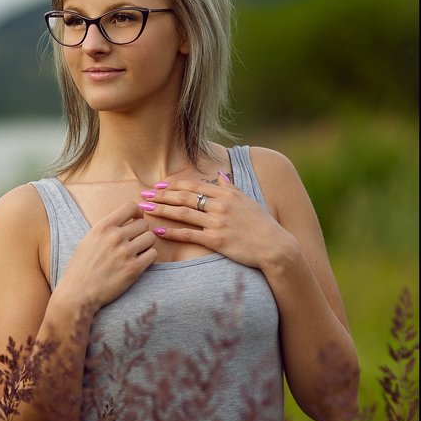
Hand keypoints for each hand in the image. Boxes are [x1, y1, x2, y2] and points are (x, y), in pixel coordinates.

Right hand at [57, 201, 156, 311]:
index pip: (131, 206)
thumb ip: (106, 229)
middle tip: (135, 242)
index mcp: (103, 227)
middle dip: (141, 232)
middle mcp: (115, 237)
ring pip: (151, 238)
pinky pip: (153, 254)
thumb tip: (123, 221)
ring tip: (137, 253)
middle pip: (144, 223)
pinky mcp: (134, 269)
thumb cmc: (80, 268)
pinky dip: (149, 258)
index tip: (135, 220)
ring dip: (146, 245)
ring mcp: (125, 252)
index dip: (137, 212)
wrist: (77, 294)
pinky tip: (140, 263)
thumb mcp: (88, 240)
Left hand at [140, 172, 292, 269]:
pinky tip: (159, 230)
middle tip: (144, 194)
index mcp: (227, 194)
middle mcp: (220, 205)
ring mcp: (218, 223)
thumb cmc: (262, 224)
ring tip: (146, 208)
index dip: (174, 185)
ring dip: (162, 210)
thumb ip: (230, 187)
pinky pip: (190, 235)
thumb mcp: (248, 200)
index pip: (194, 185)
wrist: (276, 246)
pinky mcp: (217, 240)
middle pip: (185, 197)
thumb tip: (219, 174)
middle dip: (162, 195)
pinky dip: (173, 232)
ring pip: (184, 213)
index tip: (159, 185)